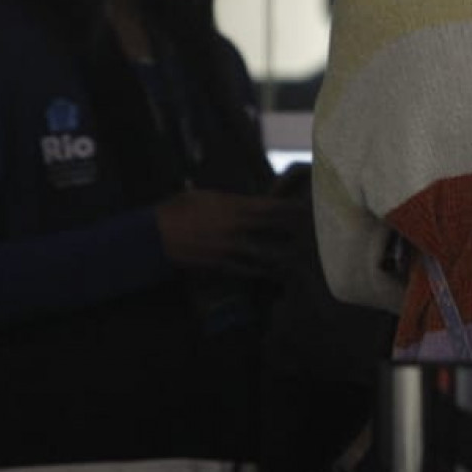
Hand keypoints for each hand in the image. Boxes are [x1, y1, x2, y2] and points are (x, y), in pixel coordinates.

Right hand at [156, 189, 303, 275]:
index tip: (310, 209)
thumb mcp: (207, 197)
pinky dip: (262, 271)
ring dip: (283, 255)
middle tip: (315, 233)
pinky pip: (247, 269)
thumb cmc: (180, 209)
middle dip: (295, 231)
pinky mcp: (221, 264)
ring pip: (265, 253)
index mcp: (234, 207)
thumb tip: (249, 205)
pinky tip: (276, 274)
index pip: (271, 208)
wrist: (156, 235)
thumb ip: (232, 202)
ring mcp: (230, 248)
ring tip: (302, 258)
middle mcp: (236, 228)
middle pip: (274, 230)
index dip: (292, 209)